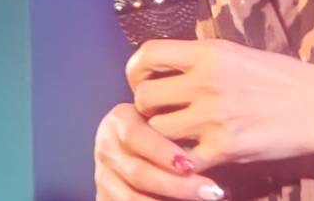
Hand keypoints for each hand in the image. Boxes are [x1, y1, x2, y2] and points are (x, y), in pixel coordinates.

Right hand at [94, 101, 226, 200]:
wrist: (143, 147)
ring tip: (204, 199)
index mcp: (119, 121)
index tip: (192, 164)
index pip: (135, 136)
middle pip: (138, 173)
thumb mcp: (166, 122)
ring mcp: (103, 177)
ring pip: (132, 198)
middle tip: (211, 191)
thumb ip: (179, 130)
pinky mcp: (105, 198)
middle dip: (177, 185)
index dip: (162, 152)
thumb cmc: (165, 131)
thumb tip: (202, 154)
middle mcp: (106, 148)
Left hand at [125, 38, 313, 171]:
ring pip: (158, 131)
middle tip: (160, 115)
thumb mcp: (237, 54)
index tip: (141, 80)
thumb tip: (170, 67)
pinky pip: (184, 161)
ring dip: (162, 137)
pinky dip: (184, 164)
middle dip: (146, 108)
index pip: (148, 54)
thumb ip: (202, 60)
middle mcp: (205, 80)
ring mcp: (213, 116)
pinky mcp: (224, 149)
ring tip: (178, 138)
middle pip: (144, 97)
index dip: (136, 70)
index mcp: (208, 52)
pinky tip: (194, 160)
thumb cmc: (283, 78)